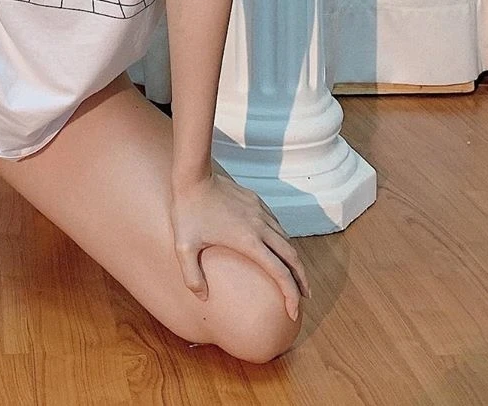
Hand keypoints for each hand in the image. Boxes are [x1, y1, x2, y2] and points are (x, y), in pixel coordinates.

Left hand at [171, 172, 309, 319]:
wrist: (192, 176)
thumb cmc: (187, 211)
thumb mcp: (183, 247)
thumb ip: (192, 276)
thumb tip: (202, 298)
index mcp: (248, 241)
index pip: (280, 273)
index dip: (291, 295)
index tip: (293, 312)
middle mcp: (260, 227)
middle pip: (292, 257)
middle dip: (301, 279)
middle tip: (304, 297)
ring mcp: (260, 212)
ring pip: (286, 239)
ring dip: (293, 259)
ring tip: (294, 274)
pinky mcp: (256, 201)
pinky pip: (276, 224)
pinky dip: (282, 241)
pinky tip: (277, 247)